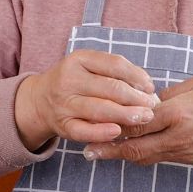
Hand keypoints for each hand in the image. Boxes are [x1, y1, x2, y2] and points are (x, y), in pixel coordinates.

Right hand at [14, 50, 157, 150]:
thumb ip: (115, 73)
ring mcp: (64, 103)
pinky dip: (102, 132)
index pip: (115, 64)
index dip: (137, 76)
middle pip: (110, 88)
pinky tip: (118, 132)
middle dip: (136, 98)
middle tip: (153, 106)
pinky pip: (84, 131)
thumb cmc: (75, 82)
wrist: (40, 100)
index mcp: (79, 59)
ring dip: (126, 115)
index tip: (150, 87)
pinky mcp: (62, 125)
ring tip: (144, 118)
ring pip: (100, 109)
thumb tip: (148, 88)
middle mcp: (69, 79)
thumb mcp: (89, 67)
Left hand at [83, 75, 192, 171]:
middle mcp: (178, 136)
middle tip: (85, 150)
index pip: (139, 120)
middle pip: (136, 147)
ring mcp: (183, 151)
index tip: (93, 123)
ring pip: (144, 156)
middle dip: (109, 150)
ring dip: (121, 154)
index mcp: (180, 112)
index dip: (114, 123)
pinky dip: (139, 153)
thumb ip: (170, 94)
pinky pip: (158, 157)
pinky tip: (126, 149)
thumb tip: (146, 100)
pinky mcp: (188, 159)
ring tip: (98, 152)